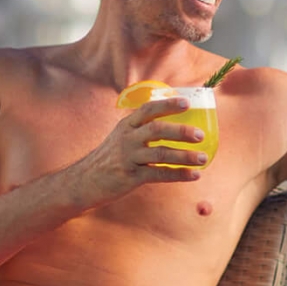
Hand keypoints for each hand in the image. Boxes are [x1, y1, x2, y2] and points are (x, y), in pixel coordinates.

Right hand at [68, 97, 207, 204]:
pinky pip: (159, 174)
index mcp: (126, 126)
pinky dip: (178, 174)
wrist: (83, 182)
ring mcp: (128, 158)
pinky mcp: (130, 177)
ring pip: (160, 154)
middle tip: (200, 134)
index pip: (148, 109)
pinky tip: (193, 175)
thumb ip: (140, 131)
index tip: (186, 102)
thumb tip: (171, 127)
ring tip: (203, 158)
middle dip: (181, 131)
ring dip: (185, 156)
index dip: (168, 105)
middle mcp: (127, 139)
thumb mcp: (120, 138)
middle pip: (157, 130)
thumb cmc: (107, 159)